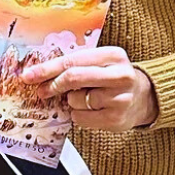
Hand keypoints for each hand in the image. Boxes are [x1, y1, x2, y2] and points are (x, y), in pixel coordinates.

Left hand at [24, 45, 156, 130]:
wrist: (144, 98)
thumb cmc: (114, 79)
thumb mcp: (101, 64)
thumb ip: (76, 65)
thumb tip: (40, 74)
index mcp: (113, 55)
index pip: (73, 60)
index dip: (47, 69)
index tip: (29, 75)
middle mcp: (120, 75)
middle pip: (73, 78)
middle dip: (52, 85)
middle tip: (42, 90)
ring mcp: (120, 99)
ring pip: (75, 101)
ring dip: (72, 102)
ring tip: (87, 99)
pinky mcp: (116, 119)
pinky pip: (81, 118)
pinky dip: (80, 115)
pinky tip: (93, 110)